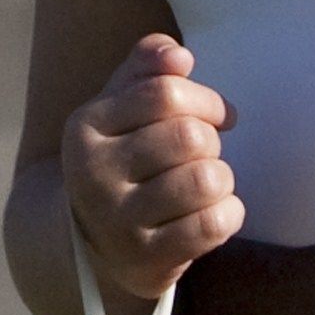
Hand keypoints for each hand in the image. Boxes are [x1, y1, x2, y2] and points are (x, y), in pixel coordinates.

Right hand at [62, 34, 242, 298]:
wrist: (92, 243)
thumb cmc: (121, 160)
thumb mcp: (120, 108)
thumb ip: (147, 69)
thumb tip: (178, 55)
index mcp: (85, 126)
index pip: (166, 93)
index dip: (206, 101)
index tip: (218, 116)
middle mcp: (94, 174)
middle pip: (191, 137)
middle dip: (212, 142)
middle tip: (205, 156)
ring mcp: (117, 221)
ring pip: (207, 180)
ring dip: (222, 179)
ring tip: (207, 185)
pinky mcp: (145, 260)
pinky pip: (213, 224)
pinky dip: (229, 214)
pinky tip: (216, 213)